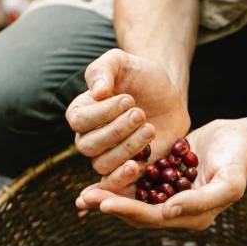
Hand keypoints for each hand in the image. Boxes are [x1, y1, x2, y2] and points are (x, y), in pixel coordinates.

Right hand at [65, 48, 189, 175]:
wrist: (167, 94)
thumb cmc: (140, 76)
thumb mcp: (122, 62)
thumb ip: (104, 70)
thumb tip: (97, 92)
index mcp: (81, 112)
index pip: (79, 120)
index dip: (103, 113)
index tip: (129, 99)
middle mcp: (88, 137)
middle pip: (89, 146)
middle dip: (117, 131)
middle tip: (141, 114)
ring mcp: (107, 156)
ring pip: (103, 164)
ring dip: (127, 148)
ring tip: (150, 129)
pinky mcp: (126, 170)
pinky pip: (115, 184)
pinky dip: (123, 179)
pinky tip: (140, 165)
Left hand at [76, 119, 246, 229]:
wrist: (241, 139)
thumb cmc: (238, 159)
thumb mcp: (228, 182)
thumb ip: (201, 200)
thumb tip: (168, 210)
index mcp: (192, 217)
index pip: (154, 217)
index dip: (128, 211)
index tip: (104, 203)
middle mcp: (177, 210)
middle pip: (138, 212)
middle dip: (111, 206)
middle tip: (84, 199)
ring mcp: (169, 194)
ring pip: (134, 199)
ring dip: (110, 197)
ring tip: (84, 195)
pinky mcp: (163, 178)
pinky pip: (137, 182)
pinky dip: (118, 181)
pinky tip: (99, 176)